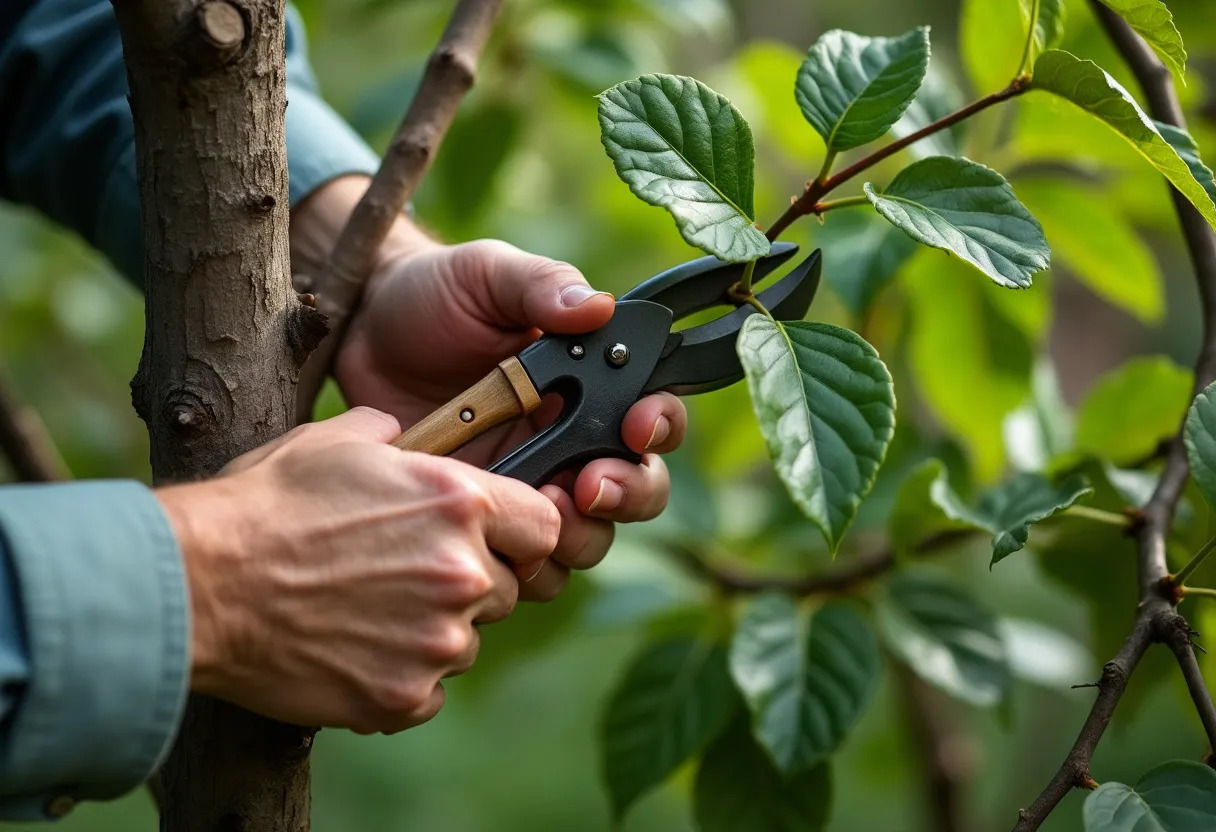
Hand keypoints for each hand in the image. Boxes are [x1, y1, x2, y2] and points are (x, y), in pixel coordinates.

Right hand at [157, 407, 559, 733]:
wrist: (200, 583)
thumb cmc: (265, 505)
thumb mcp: (336, 441)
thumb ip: (393, 433)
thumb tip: (402, 430)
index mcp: (460, 502)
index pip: (546, 526)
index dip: (521, 534)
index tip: (496, 539)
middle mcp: (463, 572)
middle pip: (507, 588)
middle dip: (469, 583)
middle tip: (405, 575)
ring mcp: (437, 640)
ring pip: (466, 641)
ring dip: (432, 631)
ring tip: (366, 611)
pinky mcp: (404, 696)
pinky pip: (429, 690)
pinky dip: (401, 677)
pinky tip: (353, 649)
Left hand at [293, 177, 686, 600]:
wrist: (361, 334)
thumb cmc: (433, 295)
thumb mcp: (487, 275)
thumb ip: (541, 285)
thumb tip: (599, 306)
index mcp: (591, 383)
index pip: (654, 415)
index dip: (659, 427)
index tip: (635, 427)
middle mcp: (573, 439)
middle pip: (638, 489)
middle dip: (626, 494)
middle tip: (587, 486)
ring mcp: (532, 483)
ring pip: (589, 536)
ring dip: (578, 535)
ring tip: (537, 514)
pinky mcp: (488, 518)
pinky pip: (527, 562)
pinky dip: (524, 565)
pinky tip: (493, 539)